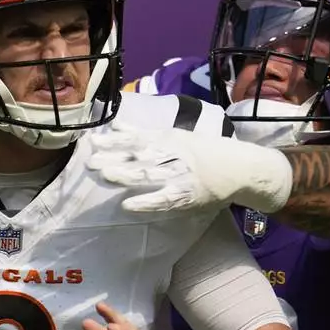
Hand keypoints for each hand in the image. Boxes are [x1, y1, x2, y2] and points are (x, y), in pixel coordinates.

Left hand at [88, 119, 292, 213]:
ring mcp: (179, 175)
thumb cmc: (202, 152)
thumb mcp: (174, 136)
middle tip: (91, 161)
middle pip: (139, 155)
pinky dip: (145, 202)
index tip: (92, 141)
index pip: (137, 138)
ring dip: (126, 175)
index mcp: (168, 138)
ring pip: (149, 174)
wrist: (238, 168)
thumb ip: (143, 133)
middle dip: (115, 157)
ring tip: (105, 176)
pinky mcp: (186, 195)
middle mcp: (172, 154)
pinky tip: (127, 205)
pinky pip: (163, 199)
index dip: (114, 140)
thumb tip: (115, 124)